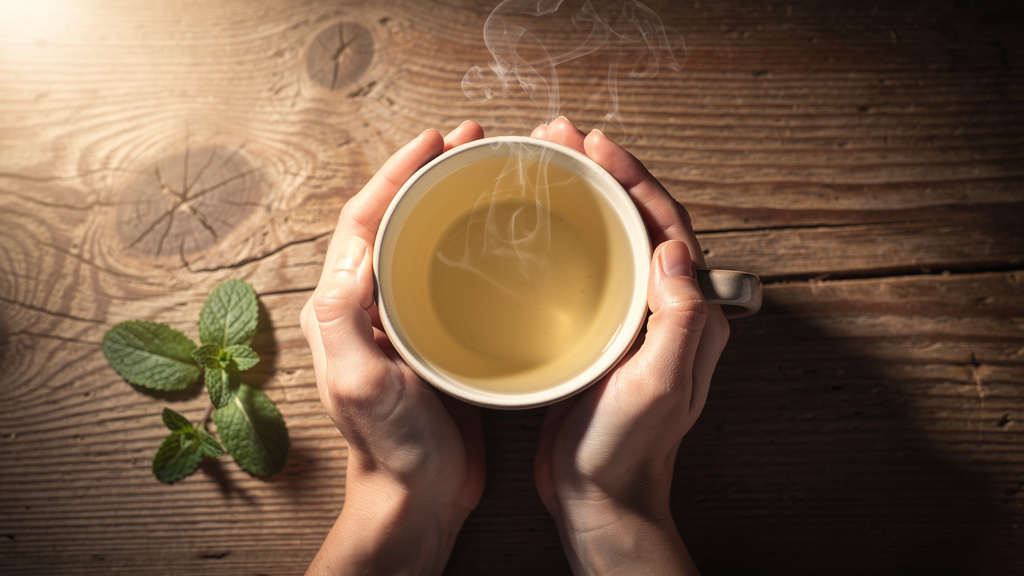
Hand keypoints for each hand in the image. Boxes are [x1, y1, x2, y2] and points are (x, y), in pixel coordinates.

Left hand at [301, 121, 487, 575]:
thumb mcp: (362, 382)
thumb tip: (356, 246)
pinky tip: (496, 235)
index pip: (364, 219)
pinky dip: (465, 242)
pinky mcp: (433, 338)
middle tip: (468, 141)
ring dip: (446, 200)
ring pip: (419, 240)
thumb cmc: (391, 448)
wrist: (417, 499)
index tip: (433, 141)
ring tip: (483, 171)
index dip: (395, 173)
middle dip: (424, 173)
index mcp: (344, 307)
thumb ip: (345, 315)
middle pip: (392, 219)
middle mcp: (368, 306)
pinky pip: (444, 274)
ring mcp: (401, 321)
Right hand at [533, 118, 729, 574]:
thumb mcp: (656, 388)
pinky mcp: (601, 333)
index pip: (669, 226)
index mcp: (689, 315)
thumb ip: (677, 322)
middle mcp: (667, 309)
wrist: (599, 499)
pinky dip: (571, 236)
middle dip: (608, 174)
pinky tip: (541, 226)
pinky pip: (592, 269)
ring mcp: (633, 319)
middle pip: (642, 221)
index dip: (637, 180)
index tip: (598, 146)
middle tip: (563, 139)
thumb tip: (676, 249)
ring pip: (616, 239)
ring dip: (589, 197)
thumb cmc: (625, 452)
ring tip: (550, 165)